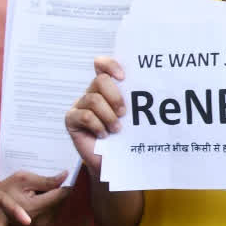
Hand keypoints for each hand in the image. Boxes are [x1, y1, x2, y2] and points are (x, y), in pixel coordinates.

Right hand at [0, 171, 69, 225]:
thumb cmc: (5, 190)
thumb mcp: (22, 179)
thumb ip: (45, 179)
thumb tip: (66, 175)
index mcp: (34, 208)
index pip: (62, 194)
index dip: (65, 183)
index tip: (62, 174)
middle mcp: (41, 219)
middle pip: (63, 199)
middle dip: (58, 189)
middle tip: (44, 183)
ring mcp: (43, 224)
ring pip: (61, 205)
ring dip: (55, 196)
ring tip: (39, 191)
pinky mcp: (44, 225)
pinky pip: (57, 210)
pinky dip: (52, 202)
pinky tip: (40, 198)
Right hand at [65, 57, 125, 178]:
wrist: (113, 161)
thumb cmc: (124, 136)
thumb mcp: (133, 117)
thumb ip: (136, 102)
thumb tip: (154, 93)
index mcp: (107, 88)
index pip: (102, 65)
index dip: (110, 65)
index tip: (123, 76)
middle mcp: (92, 93)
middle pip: (100, 80)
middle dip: (115, 97)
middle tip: (124, 113)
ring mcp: (80, 105)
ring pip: (93, 99)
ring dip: (109, 116)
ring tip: (117, 129)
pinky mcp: (71, 119)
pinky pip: (85, 116)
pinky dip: (98, 126)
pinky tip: (104, 135)